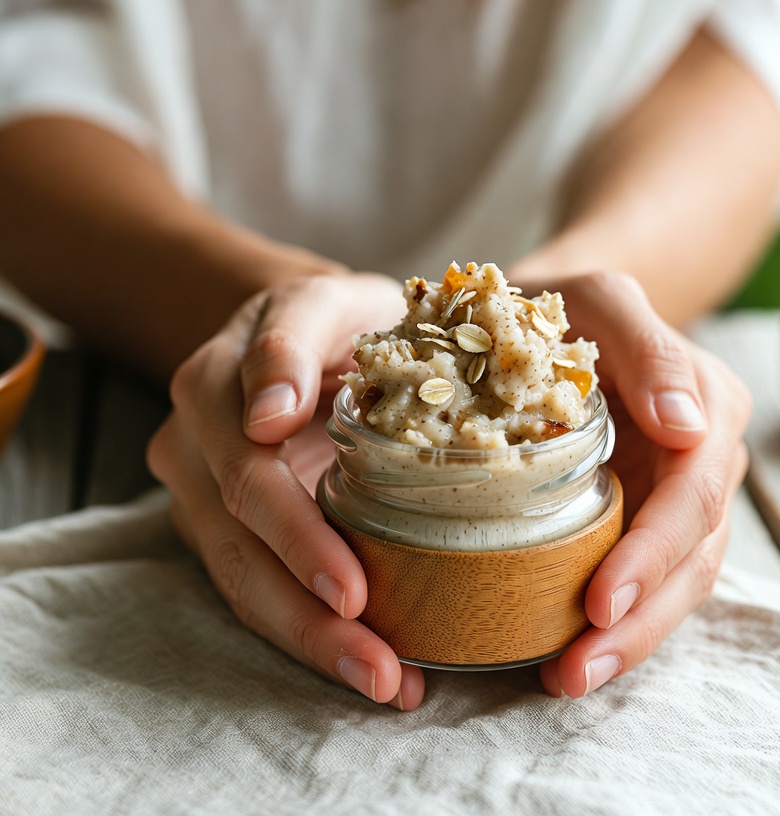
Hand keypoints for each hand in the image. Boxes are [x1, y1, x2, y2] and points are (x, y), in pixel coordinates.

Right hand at [147, 272, 426, 709]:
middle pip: (243, 540)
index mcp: (214, 382)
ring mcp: (199, 490)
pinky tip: (364, 662)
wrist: (302, 331)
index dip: (298, 532)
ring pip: (242, 578)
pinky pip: (254, 586)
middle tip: (379, 663)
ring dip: (309, 638)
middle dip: (310, 608)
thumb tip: (267, 414)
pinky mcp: (219, 527)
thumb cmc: (335, 319)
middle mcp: (193, 443)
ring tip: (383, 680)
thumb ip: (295, 339)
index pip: (251, 471)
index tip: (348, 586)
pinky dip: (305, 631)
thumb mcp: (326, 302)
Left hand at [520, 271, 750, 697]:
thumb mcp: (602, 299)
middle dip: (639, 619)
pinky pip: (643, 574)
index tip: (599, 601)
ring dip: (629, 637)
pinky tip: (568, 651)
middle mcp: (704, 457)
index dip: (651, 555)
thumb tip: (688, 427)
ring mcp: (677, 491)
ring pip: (675, 581)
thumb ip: (649, 349)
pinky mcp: (644, 512)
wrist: (552, 309)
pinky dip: (616, 618)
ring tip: (566, 678)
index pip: (693, 496)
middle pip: (691, 555)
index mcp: (706, 406)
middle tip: (574, 670)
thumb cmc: (568, 301)